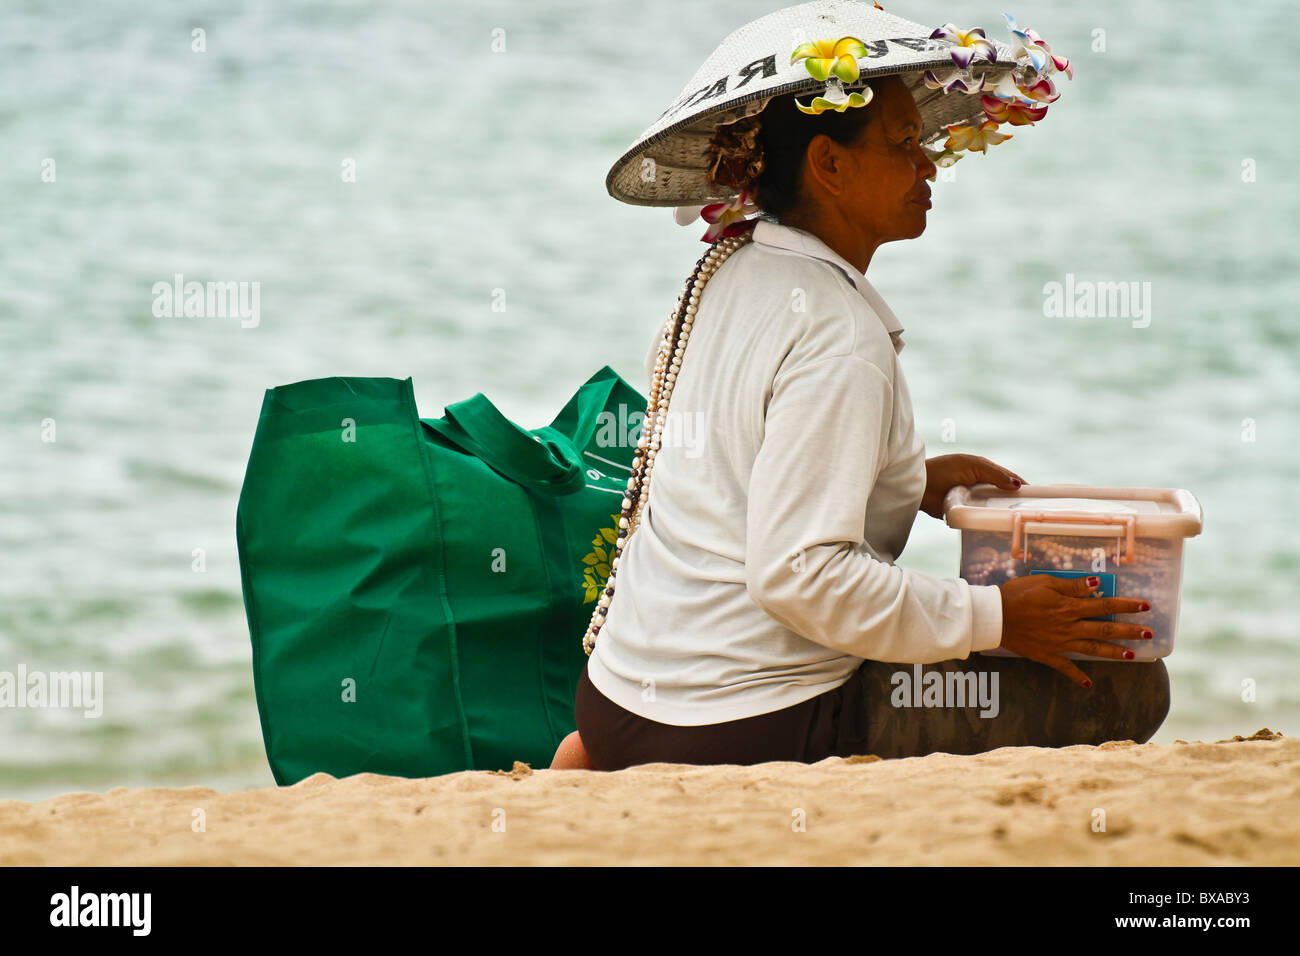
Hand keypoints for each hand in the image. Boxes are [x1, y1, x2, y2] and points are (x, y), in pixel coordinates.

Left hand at [920, 454, 1024, 518]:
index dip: (1021, 486)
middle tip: (1031, 512)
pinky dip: (988, 521)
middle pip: (1002, 495)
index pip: (1008, 478)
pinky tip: (999, 526)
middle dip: (1014, 502)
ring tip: (1018, 521)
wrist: (919, 486)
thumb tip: (1017, 485)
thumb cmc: (944, 470)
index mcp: (984, 471)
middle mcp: (979, 486)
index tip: (1038, 495)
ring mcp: (972, 500)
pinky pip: (980, 518)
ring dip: (1002, 512)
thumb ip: (995, 474)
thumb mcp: (973, 466)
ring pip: (992, 508)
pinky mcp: (964, 513)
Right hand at [996, 574, 1153, 687]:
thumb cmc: (1017, 594)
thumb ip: (1071, 586)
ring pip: (1092, 648)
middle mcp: (1069, 627)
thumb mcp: (1044, 582)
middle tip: (1148, 633)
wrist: (995, 616)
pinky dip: (1077, 677)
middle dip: (1128, 630)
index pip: (1104, 604)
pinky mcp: (1047, 655)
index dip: (1126, 605)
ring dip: (1113, 652)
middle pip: (1105, 628)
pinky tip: (1089, 684)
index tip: (1145, 606)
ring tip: (1132, 655)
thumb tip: (1096, 584)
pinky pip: (1066, 668)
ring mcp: (1060, 643)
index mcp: (1070, 607)